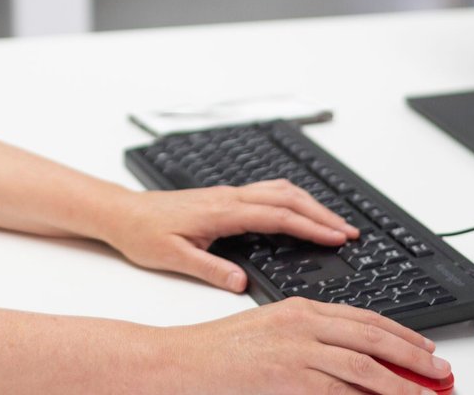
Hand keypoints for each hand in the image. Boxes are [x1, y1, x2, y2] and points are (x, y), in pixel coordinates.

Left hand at [102, 180, 357, 291]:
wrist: (123, 213)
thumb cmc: (144, 234)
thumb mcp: (173, 259)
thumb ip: (210, 269)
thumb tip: (241, 282)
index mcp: (221, 211)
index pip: (277, 216)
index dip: (310, 226)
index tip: (337, 236)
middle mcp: (228, 197)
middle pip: (287, 197)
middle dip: (322, 212)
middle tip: (350, 231)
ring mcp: (228, 194)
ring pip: (280, 190)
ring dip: (310, 203)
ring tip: (335, 222)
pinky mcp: (225, 197)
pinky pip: (268, 191)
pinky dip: (293, 199)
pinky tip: (301, 211)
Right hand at [167, 298, 449, 394]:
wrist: (178, 362)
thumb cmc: (217, 353)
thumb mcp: (268, 335)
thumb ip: (308, 342)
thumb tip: (348, 359)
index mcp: (300, 309)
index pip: (365, 318)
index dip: (401, 334)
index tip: (425, 349)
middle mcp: (304, 325)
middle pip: (374, 339)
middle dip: (413, 356)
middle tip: (441, 372)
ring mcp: (298, 353)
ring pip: (366, 369)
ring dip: (402, 385)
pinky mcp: (290, 379)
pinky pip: (341, 393)